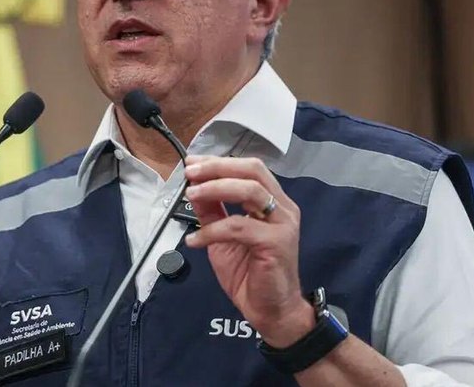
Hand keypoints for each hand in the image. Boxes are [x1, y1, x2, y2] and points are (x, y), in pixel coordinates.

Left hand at [183, 156, 313, 346]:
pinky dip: (212, 231)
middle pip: (252, 171)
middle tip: (191, 173)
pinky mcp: (276, 243)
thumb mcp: (223, 237)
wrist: (271, 310)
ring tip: (191, 196)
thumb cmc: (250, 274)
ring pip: (250, 191)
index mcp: (273, 202)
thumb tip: (194, 190)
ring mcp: (283, 224)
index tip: (192, 163)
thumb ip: (213, 212)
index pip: (248, 168)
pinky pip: (239, 227)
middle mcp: (282, 208)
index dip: (218, 162)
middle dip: (217, 167)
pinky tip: (195, 240)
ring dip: (216, 189)